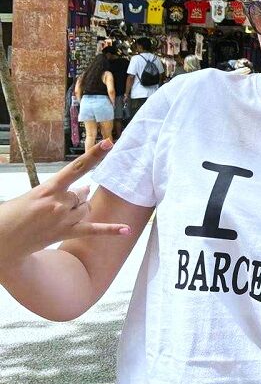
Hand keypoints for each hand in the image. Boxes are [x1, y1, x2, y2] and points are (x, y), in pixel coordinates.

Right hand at [0, 140, 129, 265]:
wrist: (2, 240)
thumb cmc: (15, 213)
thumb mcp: (34, 195)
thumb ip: (61, 190)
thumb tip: (86, 188)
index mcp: (48, 188)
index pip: (76, 167)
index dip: (94, 155)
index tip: (109, 143)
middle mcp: (59, 202)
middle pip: (82, 193)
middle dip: (74, 197)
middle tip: (54, 207)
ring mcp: (64, 219)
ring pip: (86, 208)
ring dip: (78, 210)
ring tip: (56, 218)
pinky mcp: (67, 233)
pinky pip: (94, 230)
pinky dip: (111, 230)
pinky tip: (126, 230)